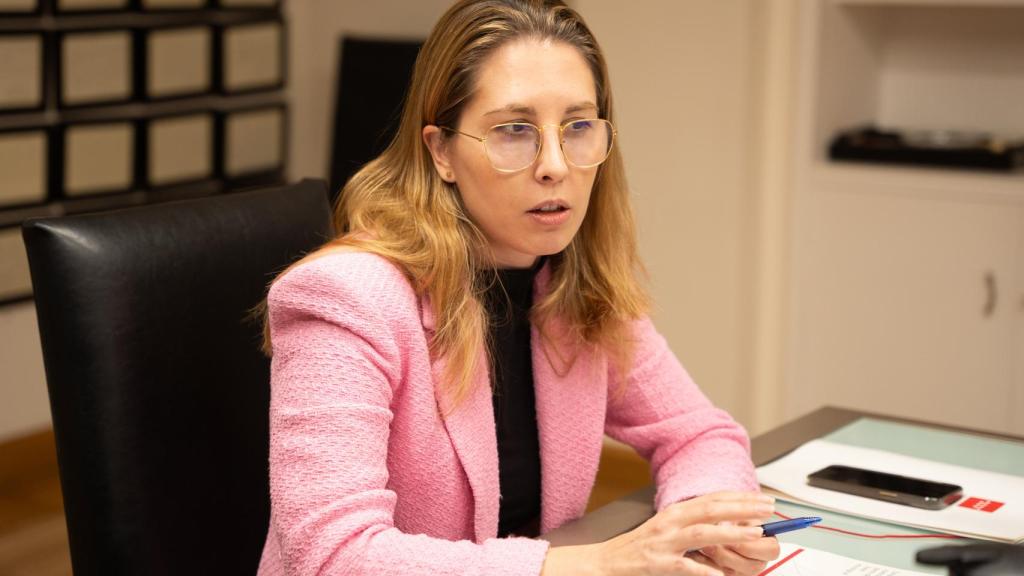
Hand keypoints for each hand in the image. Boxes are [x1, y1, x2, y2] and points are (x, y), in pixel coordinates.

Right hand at [581, 491, 775, 575]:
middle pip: (710, 509)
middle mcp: (671, 522)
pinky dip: (702, 570)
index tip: (764, 499)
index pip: (713, 498)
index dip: (741, 498)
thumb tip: (731, 526)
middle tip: (768, 508)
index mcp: (676, 512)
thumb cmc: (642, 547)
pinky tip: (720, 575)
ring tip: (754, 533)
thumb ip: (695, 525)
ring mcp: (664, 542)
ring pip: (700, 533)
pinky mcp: (656, 564)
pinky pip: (683, 567)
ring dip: (729, 533)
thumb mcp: (669, 529)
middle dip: (742, 508)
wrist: (607, 561)